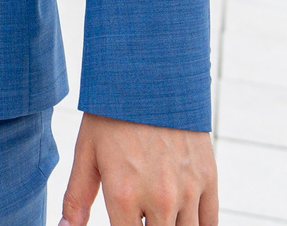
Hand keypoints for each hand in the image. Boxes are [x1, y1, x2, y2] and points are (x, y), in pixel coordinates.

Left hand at [59, 113, 216, 225]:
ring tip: (155, 217)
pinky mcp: (208, 179)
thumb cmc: (112, 114)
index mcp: (124, 195)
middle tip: (138, 217)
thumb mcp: (86, 152)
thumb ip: (76, 198)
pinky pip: (209, 224)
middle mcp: (159, 198)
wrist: (151, 75)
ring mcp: (188, 190)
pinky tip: (182, 222)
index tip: (121, 223)